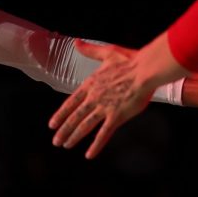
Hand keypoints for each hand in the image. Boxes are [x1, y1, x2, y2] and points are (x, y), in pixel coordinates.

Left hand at [49, 40, 153, 158]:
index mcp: (90, 84)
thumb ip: (89, 50)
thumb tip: (75, 42)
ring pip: (85, 126)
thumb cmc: (129, 61)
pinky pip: (104, 133)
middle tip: (56, 141)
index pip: (70, 102)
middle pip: (74, 117)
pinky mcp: (117, 116)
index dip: (60, 114)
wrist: (145, 70)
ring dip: (74, 137)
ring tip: (66, 145)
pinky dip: (96, 145)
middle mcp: (93, 98)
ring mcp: (104, 108)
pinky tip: (88, 154)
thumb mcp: (106, 53)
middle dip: (64, 130)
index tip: (52, 124)